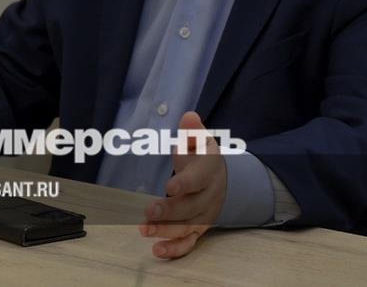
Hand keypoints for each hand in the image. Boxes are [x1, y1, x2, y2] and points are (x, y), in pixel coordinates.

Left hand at [139, 111, 226, 258]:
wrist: (223, 180)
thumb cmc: (203, 158)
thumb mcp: (200, 140)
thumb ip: (192, 131)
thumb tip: (188, 117)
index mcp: (208, 172)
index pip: (197, 180)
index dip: (185, 184)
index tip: (170, 187)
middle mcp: (207, 197)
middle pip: (191, 207)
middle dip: (170, 211)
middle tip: (149, 212)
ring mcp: (203, 216)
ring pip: (187, 227)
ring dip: (166, 231)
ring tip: (143, 230)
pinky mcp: (198, 230)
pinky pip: (188, 243)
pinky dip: (175, 249)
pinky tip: (156, 251)